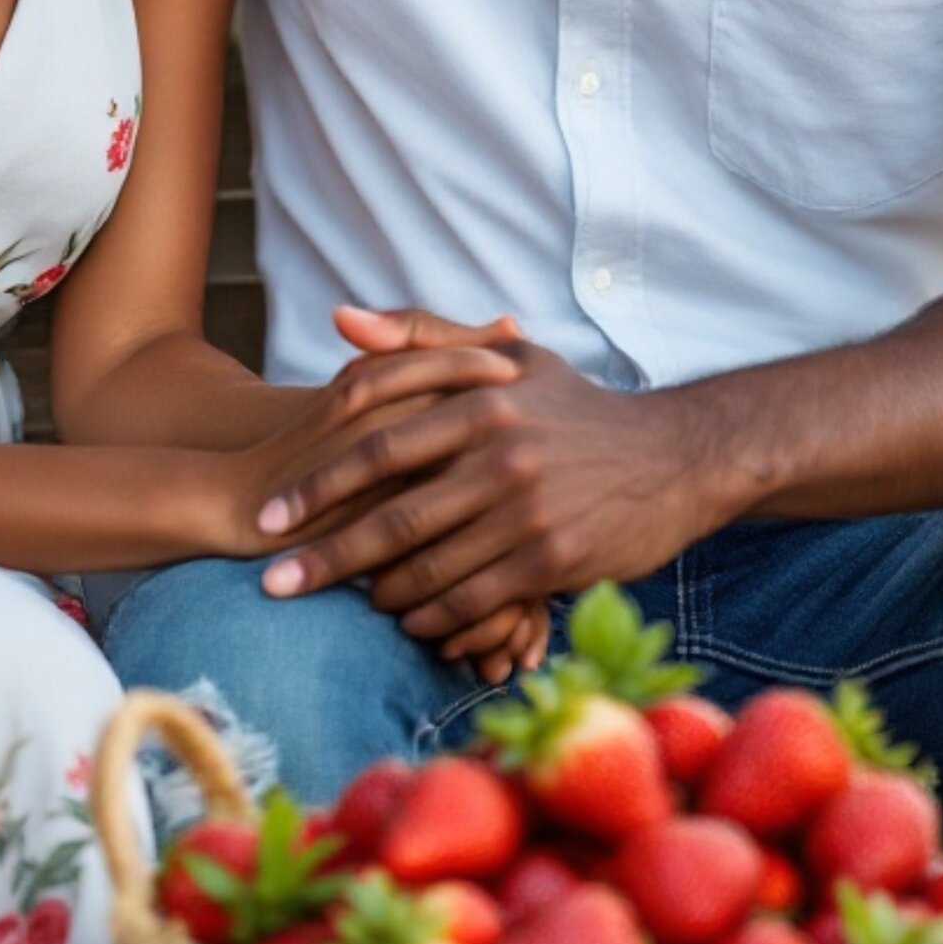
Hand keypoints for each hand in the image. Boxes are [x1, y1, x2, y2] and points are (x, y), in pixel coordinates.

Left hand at [255, 342, 718, 641]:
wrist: (672, 456)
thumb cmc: (575, 405)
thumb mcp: (509, 357)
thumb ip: (421, 337)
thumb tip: (339, 320)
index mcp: (482, 402)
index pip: (379, 448)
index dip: (317, 486)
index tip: (270, 516)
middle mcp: (502, 457)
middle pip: (393, 518)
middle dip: (326, 557)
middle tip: (273, 583)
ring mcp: (529, 513)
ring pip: (430, 569)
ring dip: (380, 594)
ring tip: (347, 603)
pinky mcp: (553, 561)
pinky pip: (474, 601)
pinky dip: (435, 619)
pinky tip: (411, 623)